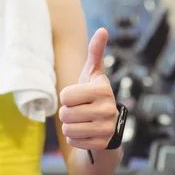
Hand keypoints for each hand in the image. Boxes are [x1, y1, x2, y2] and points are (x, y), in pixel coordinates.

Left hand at [58, 28, 118, 151]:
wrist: (107, 125)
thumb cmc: (94, 95)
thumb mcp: (93, 73)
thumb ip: (95, 52)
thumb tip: (102, 29)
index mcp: (103, 89)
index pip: (65, 96)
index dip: (67, 97)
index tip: (79, 96)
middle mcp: (108, 109)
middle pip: (65, 114)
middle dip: (67, 113)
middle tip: (80, 111)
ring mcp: (107, 128)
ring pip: (68, 129)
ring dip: (70, 126)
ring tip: (82, 122)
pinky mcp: (103, 144)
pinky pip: (74, 141)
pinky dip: (75, 139)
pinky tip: (86, 133)